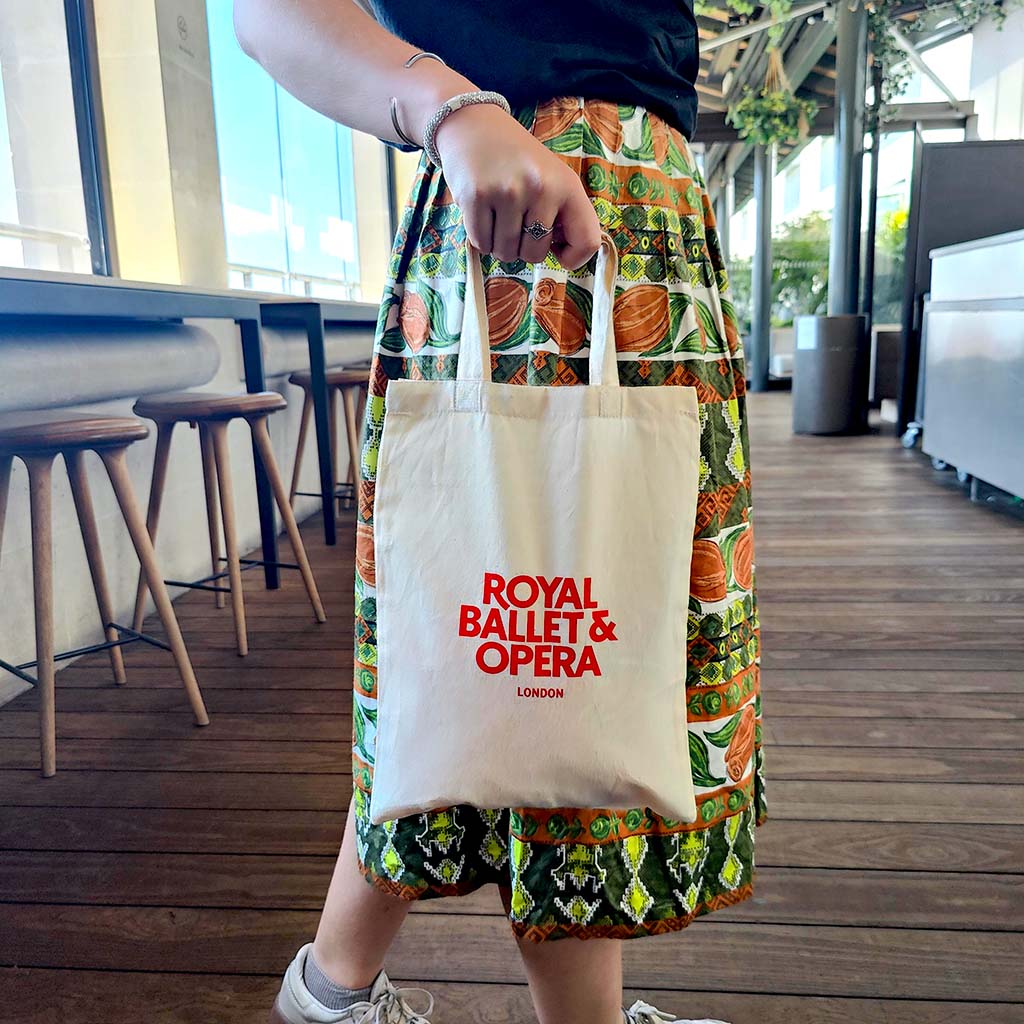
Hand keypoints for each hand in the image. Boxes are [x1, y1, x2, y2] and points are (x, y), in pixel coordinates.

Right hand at [432, 104, 601, 269]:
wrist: (472, 125)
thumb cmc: (516, 159)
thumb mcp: (551, 177)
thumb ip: (563, 214)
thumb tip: (565, 255)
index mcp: (567, 185)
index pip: (587, 242)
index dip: (574, 258)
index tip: (558, 252)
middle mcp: (541, 188)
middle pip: (535, 254)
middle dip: (523, 247)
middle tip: (516, 221)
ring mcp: (508, 192)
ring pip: (506, 253)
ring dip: (499, 244)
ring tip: (497, 215)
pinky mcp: (476, 197)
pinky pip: (481, 243)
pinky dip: (480, 238)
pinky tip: (481, 213)